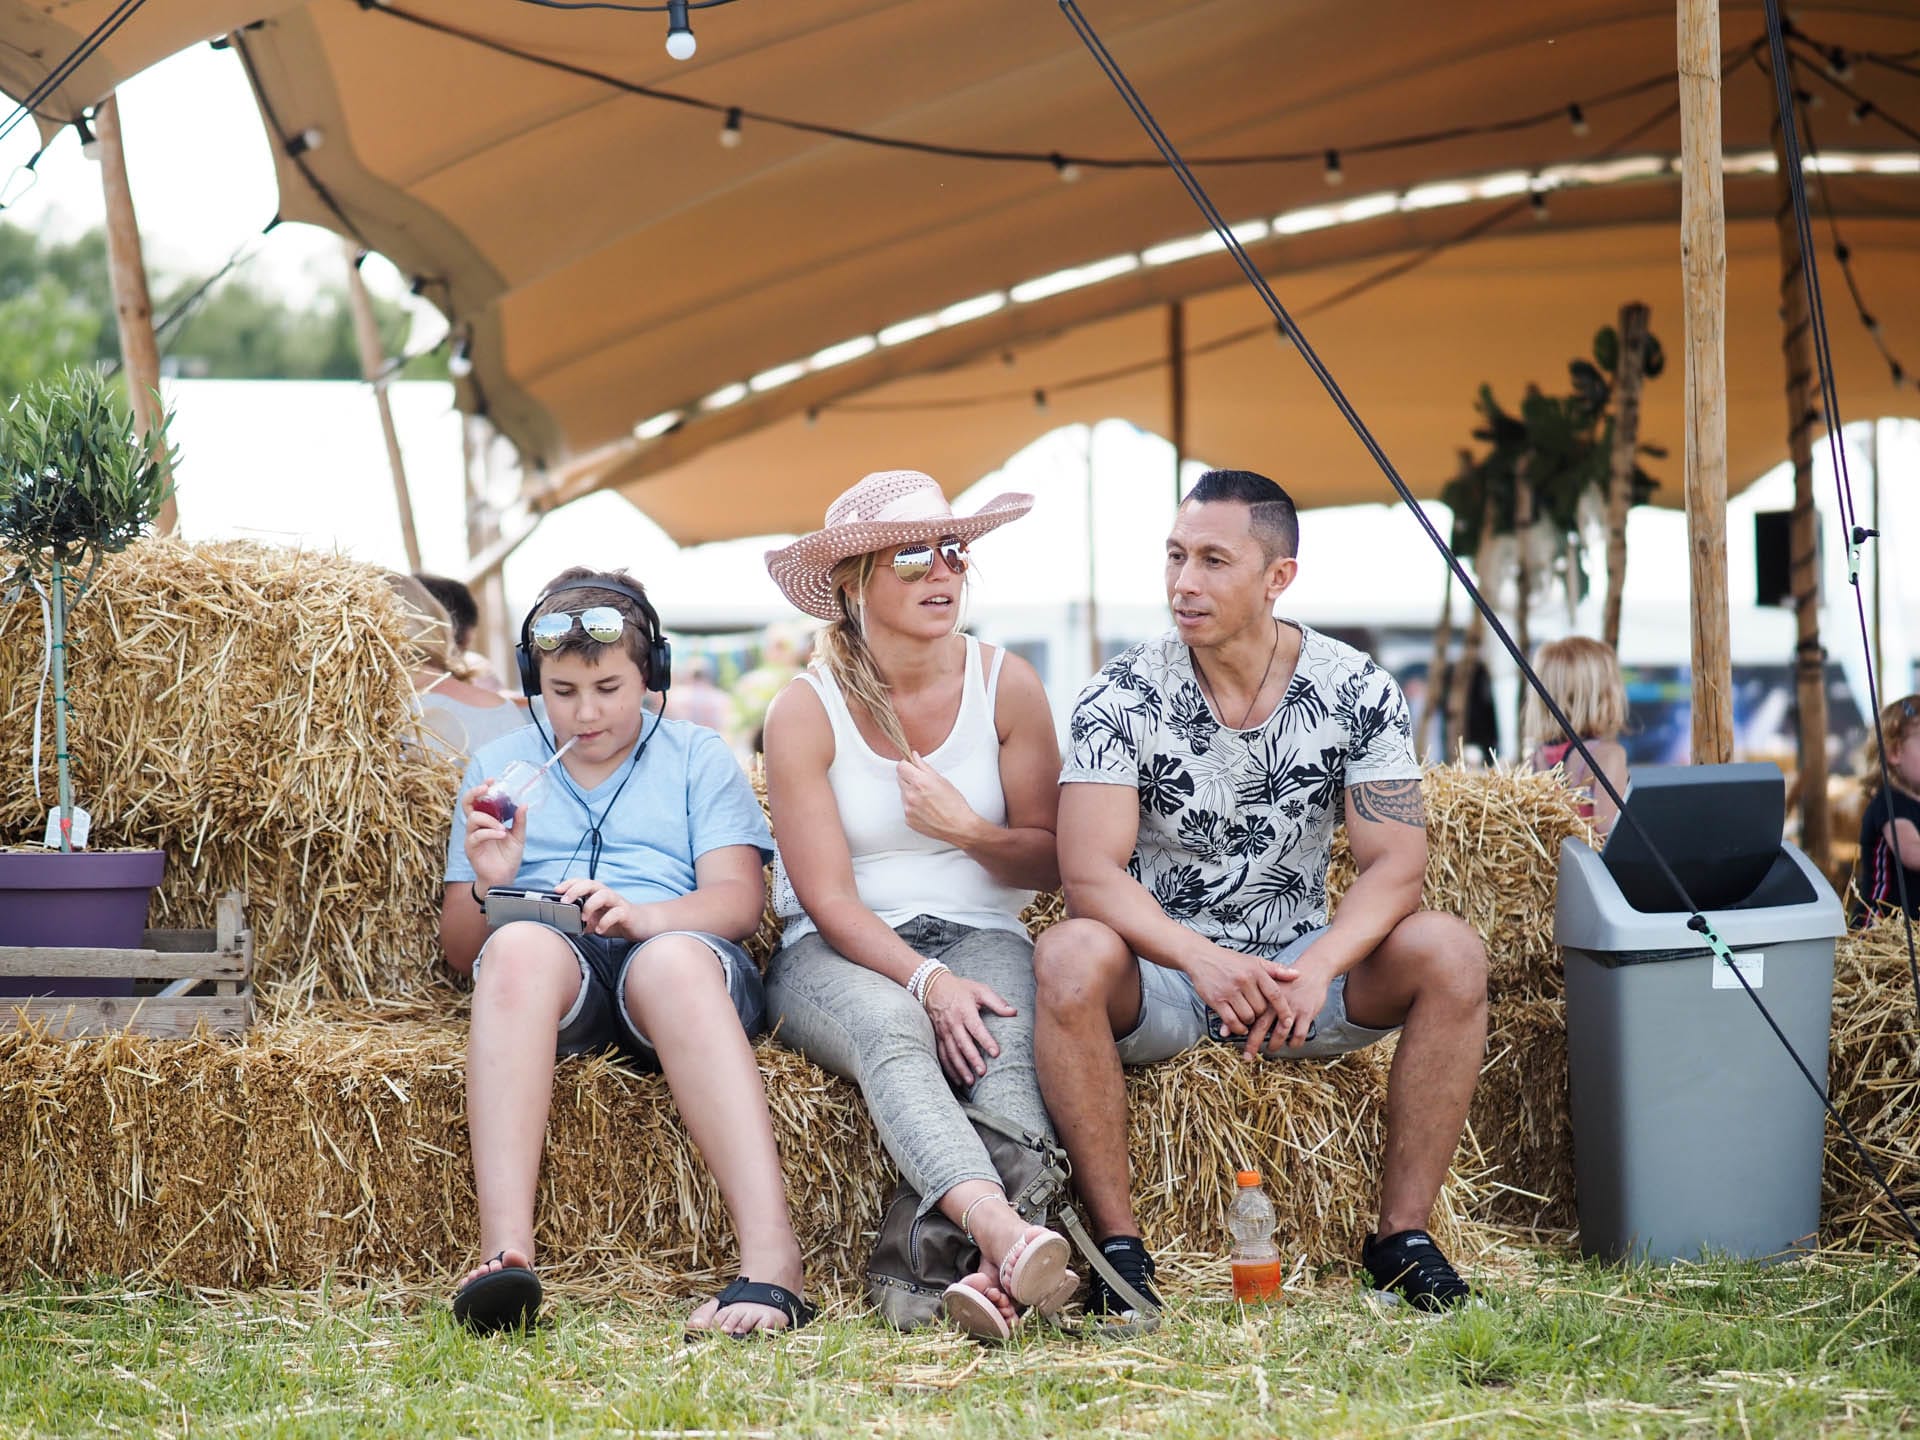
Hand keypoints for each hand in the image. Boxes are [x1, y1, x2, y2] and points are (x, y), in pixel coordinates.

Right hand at [462, 782, 525, 890]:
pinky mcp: (471, 848)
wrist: (504, 877)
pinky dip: (489, 832)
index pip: (479, 800)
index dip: (482, 789)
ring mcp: (472, 836)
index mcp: (487, 820)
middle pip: (467, 804)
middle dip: (474, 793)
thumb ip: (519, 821)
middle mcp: (477, 826)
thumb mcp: (518, 836)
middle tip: (486, 788)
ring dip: (489, 819)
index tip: (492, 780)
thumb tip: (524, 803)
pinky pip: (476, 835)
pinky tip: (501, 835)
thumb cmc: (508, 856)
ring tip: (502, 827)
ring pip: (473, 818)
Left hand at [556, 878, 646, 939]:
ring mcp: (617, 902)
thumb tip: (563, 925)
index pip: (582, 882)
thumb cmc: (615, 920)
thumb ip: (581, 920)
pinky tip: (599, 931)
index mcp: (597, 894)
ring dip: (590, 905)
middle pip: (591, 884)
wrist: (640, 924)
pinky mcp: (627, 913)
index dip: (569, 883)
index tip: (556, 890)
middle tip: (565, 902)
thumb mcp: (594, 920)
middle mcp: (607, 894)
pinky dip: (605, 922)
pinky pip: (616, 913)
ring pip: (603, 894)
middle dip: (576, 890)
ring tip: (584, 919)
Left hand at [896, 752, 981, 846]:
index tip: (911, 766)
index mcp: (920, 782)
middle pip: (900, 778)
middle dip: (909, 778)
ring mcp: (908, 808)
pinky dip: (913, 806)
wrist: (958, 826)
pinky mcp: (908, 819)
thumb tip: (914, 757)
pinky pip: (906, 807)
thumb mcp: (941, 780)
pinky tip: (926, 808)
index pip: (901, 766)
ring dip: (911, 792)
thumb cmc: (954, 804)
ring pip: (903, 793)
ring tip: (927, 798)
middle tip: (924, 784)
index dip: (906, 765)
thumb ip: (924, 767)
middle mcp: (910, 795)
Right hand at [923, 970, 1015, 1086]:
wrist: (933, 986)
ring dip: (960, 1068)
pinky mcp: (938, 1037)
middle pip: (963, 1043)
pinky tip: (957, 1079)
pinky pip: (942, 1055)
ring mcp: (943, 1031)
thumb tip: (1014, 1012)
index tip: (996, 1053)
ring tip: (970, 1081)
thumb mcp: (979, 990)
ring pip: (951, 1052)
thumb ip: (996, 1002)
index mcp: (965, 1011)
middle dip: (972, 1059)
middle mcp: (953, 1023)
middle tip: (983, 1072)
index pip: (976, 1028)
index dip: (986, 1040)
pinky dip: (949, 1068)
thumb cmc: (961, 989)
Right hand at [1184, 942, 1288, 1037]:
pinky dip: (1237, 1028)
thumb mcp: (1254, 961)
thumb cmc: (1230, 961)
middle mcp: (1243, 981)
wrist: (1202, 957)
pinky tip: (1239, 1026)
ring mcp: (1229, 991)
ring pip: (1247, 1017)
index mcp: (1255, 971)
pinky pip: (1232, 1021)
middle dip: (1261, 1015)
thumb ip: (1276, 970)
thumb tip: (1297, 975)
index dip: (1284, 1010)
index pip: (1275, 994)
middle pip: (1261, 1009)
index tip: (1288, 1021)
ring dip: (1249, 1022)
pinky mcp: (1216, 1000)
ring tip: (1247, 1018)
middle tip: (1257, 1013)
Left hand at [1241, 963, 1332, 1058]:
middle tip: (1248, 1056)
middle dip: (1253, 1044)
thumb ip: (1244, 1005)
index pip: (1248, 1013)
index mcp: (1264, 993)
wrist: (1312, 970)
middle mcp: (1276, 1001)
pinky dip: (1294, 1042)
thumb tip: (1224, 1030)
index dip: (1239, 1027)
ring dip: (1275, 1044)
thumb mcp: (1264, 987)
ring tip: (1271, 1048)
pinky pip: (1299, 1033)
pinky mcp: (1307, 1012)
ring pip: (1281, 1032)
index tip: (1232, 1038)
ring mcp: (1292, 1007)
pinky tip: (1291, 1044)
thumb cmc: (1284, 982)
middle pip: (1262, 1026)